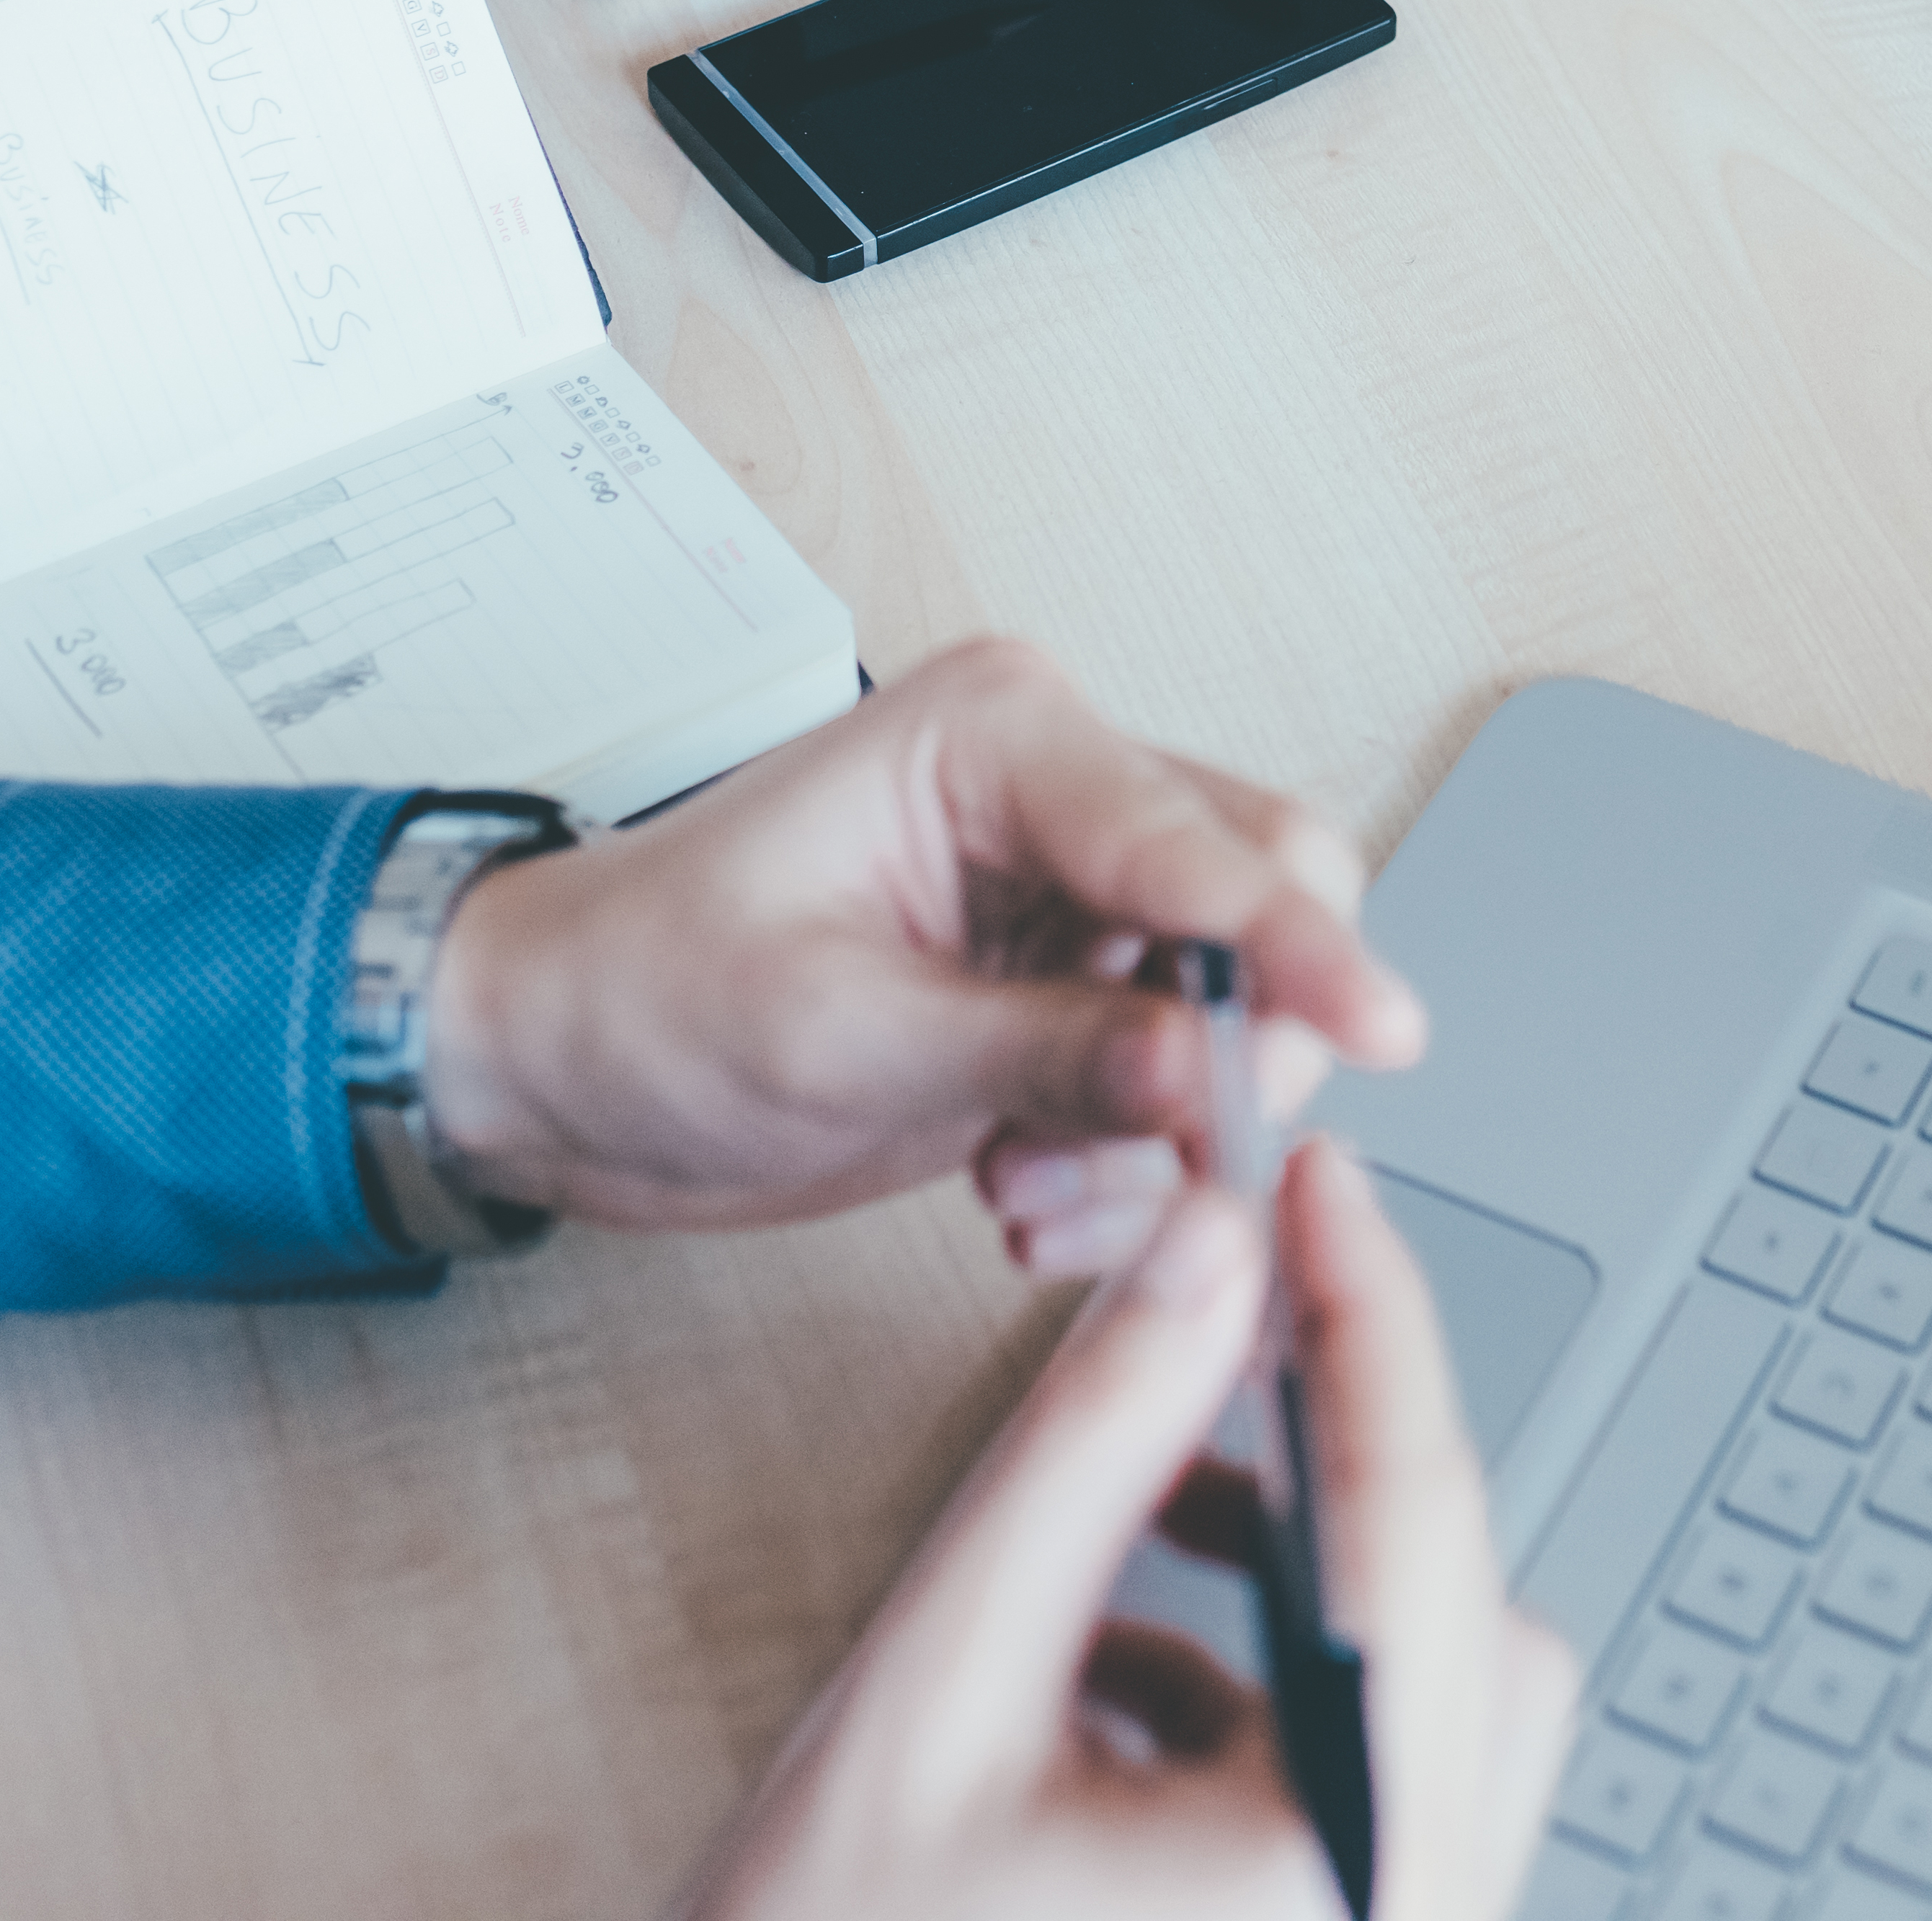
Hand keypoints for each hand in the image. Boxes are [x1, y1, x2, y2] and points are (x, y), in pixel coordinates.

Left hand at [420, 638, 1423, 1254]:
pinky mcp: (1064, 989)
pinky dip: (1127, 1161)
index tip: (1380, 1026)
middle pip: (1261, 897)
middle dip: (1238, 1047)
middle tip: (1175, 1157)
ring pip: (1231, 1006)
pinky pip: (1171, 1077)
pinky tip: (1026, 1195)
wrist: (551, 1064)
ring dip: (1163, 1129)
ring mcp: (1069, 894)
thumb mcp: (833, 1034)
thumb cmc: (641, 994)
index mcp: (1001, 736)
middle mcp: (1058, 792)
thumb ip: (1034, 1053)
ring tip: (1033, 1190)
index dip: (1299, 947)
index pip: (1201, 841)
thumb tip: (1195, 1075)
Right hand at [682, 1147, 1578, 1920]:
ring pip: (1435, 1689)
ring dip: (1309, 1573)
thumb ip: (1090, 1446)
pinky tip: (1115, 1677)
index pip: (1411, 1513)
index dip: (1369, 1308)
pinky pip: (1371, 1786)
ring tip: (1144, 1513)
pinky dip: (1267, 1693)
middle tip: (1228, 1307)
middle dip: (1342, 1443)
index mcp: (1338, 1858)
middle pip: (1457, 1600)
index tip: (1320, 1181)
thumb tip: (1210, 1260)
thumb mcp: (940, 1675)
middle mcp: (1406, 1913)